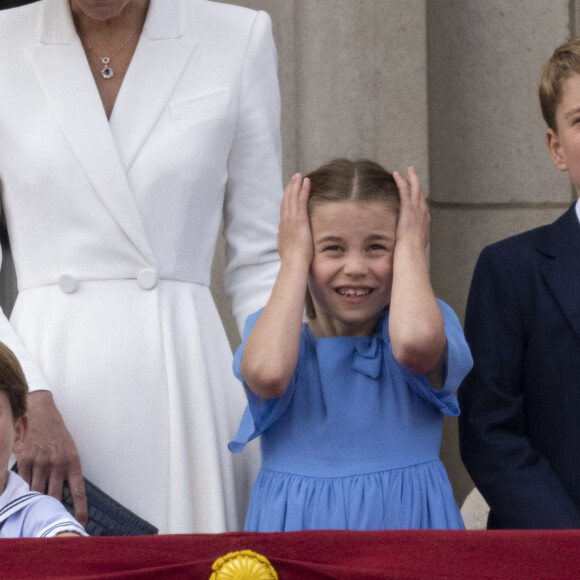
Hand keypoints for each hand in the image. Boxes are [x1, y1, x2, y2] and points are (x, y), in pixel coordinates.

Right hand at [16, 391, 87, 526]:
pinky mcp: (25, 460)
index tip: (80, 523)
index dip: (79, 509)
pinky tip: (23, 500)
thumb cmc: (58, 436)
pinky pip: (23, 483)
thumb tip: (68, 496)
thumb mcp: (70, 451)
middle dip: (54, 512)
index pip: (78, 491)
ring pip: (37, 492)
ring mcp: (40, 462)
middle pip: (55, 497)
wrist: (42, 414)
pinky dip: (23, 492)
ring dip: (36, 505)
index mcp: (72, 462)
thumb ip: (68, 472)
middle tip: (54, 525)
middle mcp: (57, 463)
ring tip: (36, 517)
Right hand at [277, 173, 312, 266]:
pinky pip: (301, 200)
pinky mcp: (299, 219)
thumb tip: (280, 234)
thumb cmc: (292, 260)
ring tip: (299, 175)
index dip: (286, 198)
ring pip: (292, 197)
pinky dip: (302, 189)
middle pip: (286, 200)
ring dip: (296, 185)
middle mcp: (285, 221)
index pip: (284, 209)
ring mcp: (291, 219)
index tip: (289, 190)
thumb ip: (283, 238)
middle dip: (290, 188)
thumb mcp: (285, 247)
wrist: (294, 263)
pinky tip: (306, 181)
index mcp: (283, 228)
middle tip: (294, 177)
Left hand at [393, 167, 429, 248]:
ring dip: (411, 178)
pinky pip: (404, 190)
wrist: (412, 249)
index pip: (423, 205)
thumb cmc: (413, 250)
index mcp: (425, 220)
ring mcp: (416, 208)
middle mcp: (423, 211)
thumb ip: (416, 239)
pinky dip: (401, 181)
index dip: (420, 196)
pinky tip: (396, 175)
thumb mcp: (417, 244)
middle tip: (414, 174)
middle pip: (421, 193)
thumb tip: (413, 243)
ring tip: (408, 170)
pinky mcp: (408, 207)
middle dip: (417, 183)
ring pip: (415, 188)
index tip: (417, 192)